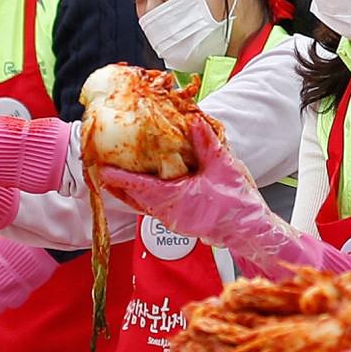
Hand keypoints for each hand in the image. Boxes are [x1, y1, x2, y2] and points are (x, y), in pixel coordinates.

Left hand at [94, 116, 346, 275]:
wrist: (249, 231)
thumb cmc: (238, 202)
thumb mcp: (223, 166)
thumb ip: (206, 143)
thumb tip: (192, 120)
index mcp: (176, 198)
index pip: (140, 187)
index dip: (120, 178)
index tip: (102, 169)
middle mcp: (169, 212)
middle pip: (134, 199)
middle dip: (117, 185)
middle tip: (101, 170)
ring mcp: (173, 220)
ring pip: (142, 206)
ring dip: (128, 193)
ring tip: (114, 179)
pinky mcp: (179, 223)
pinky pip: (153, 210)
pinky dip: (142, 198)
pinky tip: (142, 189)